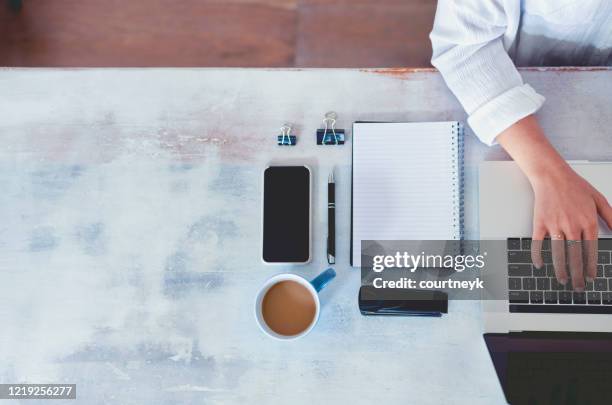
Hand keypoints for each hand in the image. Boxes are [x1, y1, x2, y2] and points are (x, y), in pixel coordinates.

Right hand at [496, 115, 611, 289]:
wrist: (551, 175)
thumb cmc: (574, 185)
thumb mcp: (599, 200)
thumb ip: (611, 217)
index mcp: (588, 221)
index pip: (591, 250)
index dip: (591, 266)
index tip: (591, 277)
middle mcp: (572, 225)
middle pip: (575, 256)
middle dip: (577, 274)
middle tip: (578, 286)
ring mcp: (555, 225)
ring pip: (558, 253)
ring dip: (560, 270)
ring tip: (562, 280)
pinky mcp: (540, 223)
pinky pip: (538, 243)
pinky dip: (538, 256)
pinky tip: (540, 265)